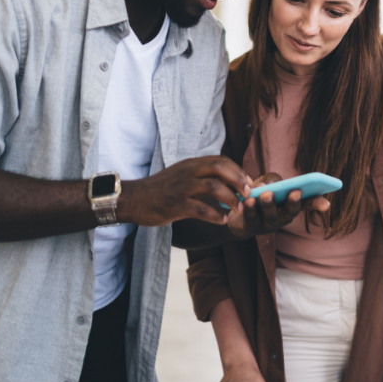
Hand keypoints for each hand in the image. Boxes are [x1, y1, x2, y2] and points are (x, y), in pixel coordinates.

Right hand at [119, 155, 250, 226]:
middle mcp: (188, 172)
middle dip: (238, 181)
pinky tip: (222, 220)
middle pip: (220, 168)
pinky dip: (215, 215)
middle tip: (248, 195)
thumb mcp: (182, 174)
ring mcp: (182, 187)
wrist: (134, 198)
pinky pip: (201, 209)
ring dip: (230, 199)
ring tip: (238, 209)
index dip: (238, 171)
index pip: (221, 160)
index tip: (248, 183)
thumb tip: (226, 180)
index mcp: (191, 164)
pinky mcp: (176, 205)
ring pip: (214, 187)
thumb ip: (201, 174)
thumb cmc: (161, 189)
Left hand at [225, 172, 330, 239]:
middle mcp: (282, 218)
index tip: (327, 204)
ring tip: (267, 194)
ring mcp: (267, 224)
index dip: (317, 204)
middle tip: (296, 192)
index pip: (307, 204)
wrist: (238, 216)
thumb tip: (270, 185)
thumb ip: (273, 179)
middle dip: (293, 203)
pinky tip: (250, 200)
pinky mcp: (251, 226)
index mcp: (290, 206)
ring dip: (270, 205)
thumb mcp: (269, 183)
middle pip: (290, 212)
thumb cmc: (260, 196)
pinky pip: (251, 217)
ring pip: (271, 216)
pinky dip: (251, 208)